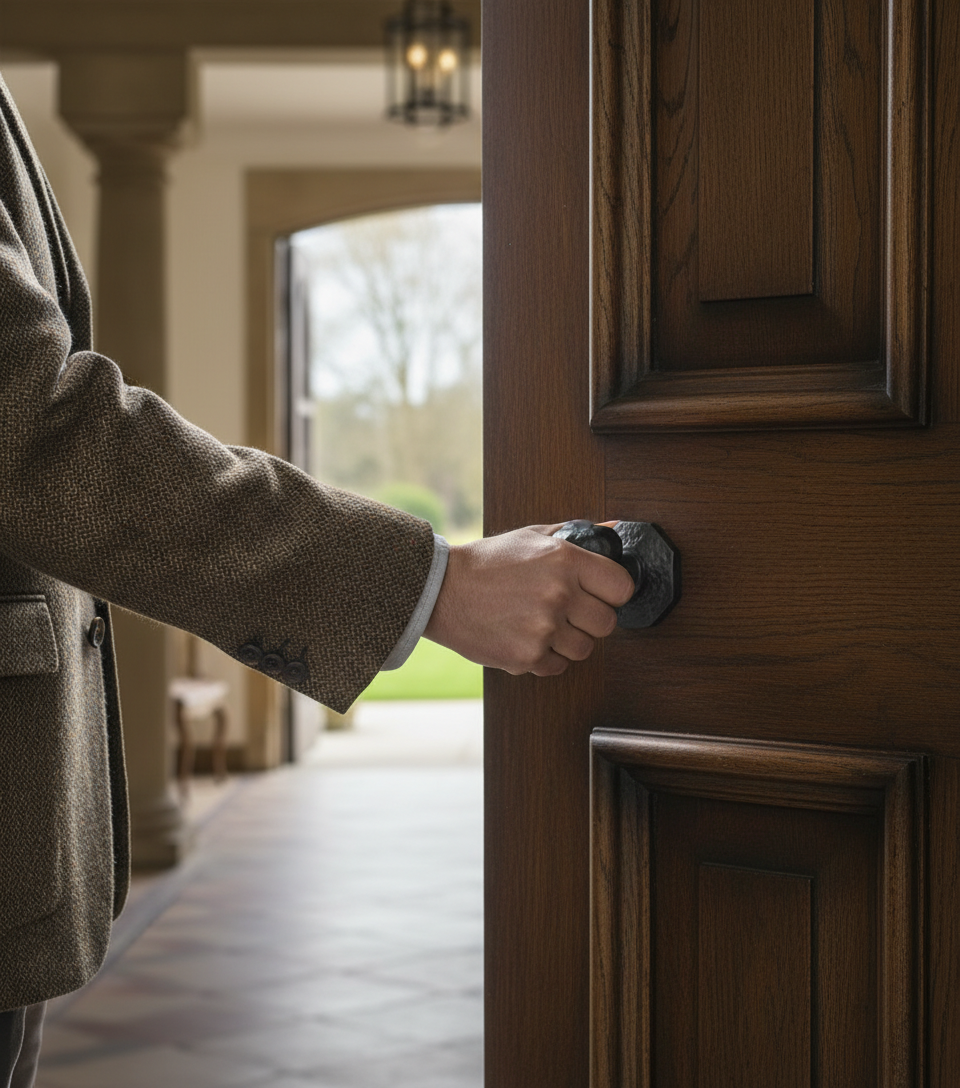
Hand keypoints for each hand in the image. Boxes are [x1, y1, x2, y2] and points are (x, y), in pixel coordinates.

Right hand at [424, 524, 635, 675]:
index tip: (603, 594)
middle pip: (607, 623)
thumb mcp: (530, 536)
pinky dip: (546, 657)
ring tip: (544, 624)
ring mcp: (544, 628)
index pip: (622, 587)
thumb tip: (613, 528)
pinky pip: (558, 666)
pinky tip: (527, 637)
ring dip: (569, 640)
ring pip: (585, 649)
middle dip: (591, 618)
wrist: (443, 591)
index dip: (613, 592)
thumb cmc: (487, 563)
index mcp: (564, 560)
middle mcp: (558, 594)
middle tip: (569, 611)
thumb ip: (575, 534)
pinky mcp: (528, 656)